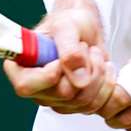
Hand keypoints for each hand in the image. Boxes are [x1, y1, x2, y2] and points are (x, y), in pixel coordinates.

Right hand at [2, 0, 126, 117]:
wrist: (85, 28)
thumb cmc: (69, 23)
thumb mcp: (67, 27)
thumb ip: (69, 50)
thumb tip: (78, 78)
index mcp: (21, 67)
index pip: (26, 86)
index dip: (48, 76)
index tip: (61, 60)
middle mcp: (37, 88)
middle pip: (64, 95)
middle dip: (84, 68)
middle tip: (85, 48)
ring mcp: (57, 100)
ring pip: (84, 102)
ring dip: (99, 74)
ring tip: (94, 54)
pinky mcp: (77, 105)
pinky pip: (99, 107)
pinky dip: (108, 86)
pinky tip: (105, 69)